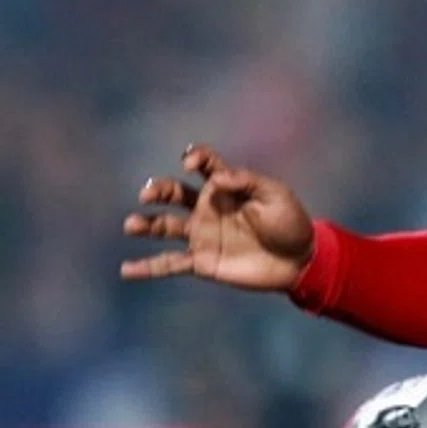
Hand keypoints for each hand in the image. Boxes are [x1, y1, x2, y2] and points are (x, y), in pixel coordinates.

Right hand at [121, 143, 316, 290]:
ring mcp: (202, 235)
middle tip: (147, 195)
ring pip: (165, 226)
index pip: (204, 164)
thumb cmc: (291, 223)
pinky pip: (170, 264)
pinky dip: (147, 267)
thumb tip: (215, 178)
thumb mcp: (276, 195)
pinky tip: (126, 270)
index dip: (195, 157)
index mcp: (226, 187)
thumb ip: (247, 181)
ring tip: (132, 225)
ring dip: (146, 225)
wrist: (300, 261)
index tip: (190, 164)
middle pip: (174, 193)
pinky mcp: (202, 262)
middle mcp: (207, 207)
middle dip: (158, 190)